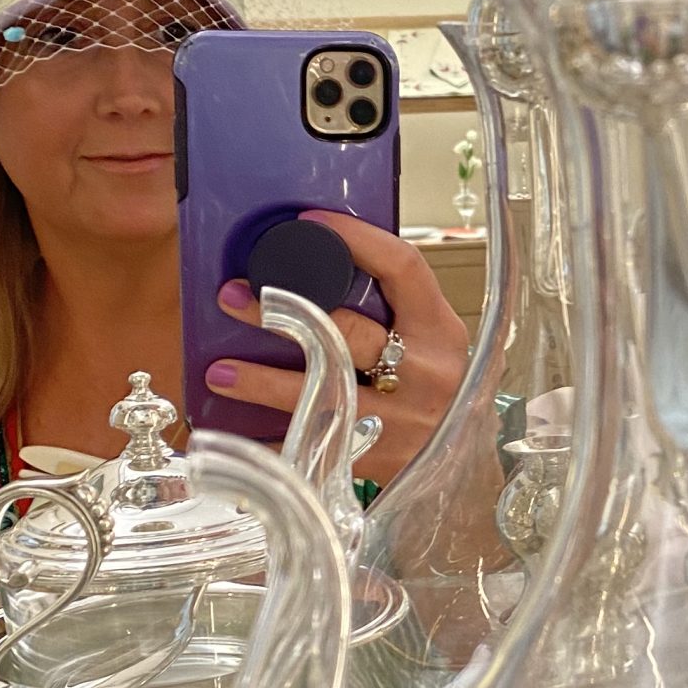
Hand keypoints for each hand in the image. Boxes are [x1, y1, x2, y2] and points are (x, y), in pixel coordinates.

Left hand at [208, 211, 470, 486]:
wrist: (467, 465)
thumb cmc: (442, 391)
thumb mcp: (434, 344)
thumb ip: (396, 311)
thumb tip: (322, 268)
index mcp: (440, 331)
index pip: (403, 267)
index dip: (355, 239)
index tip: (306, 222)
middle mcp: (424, 373)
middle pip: (347, 333)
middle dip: (282, 314)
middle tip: (235, 299)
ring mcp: (401, 420)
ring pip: (322, 392)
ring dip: (263, 382)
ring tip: (220, 371)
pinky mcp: (376, 458)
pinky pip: (314, 449)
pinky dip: (272, 442)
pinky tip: (239, 435)